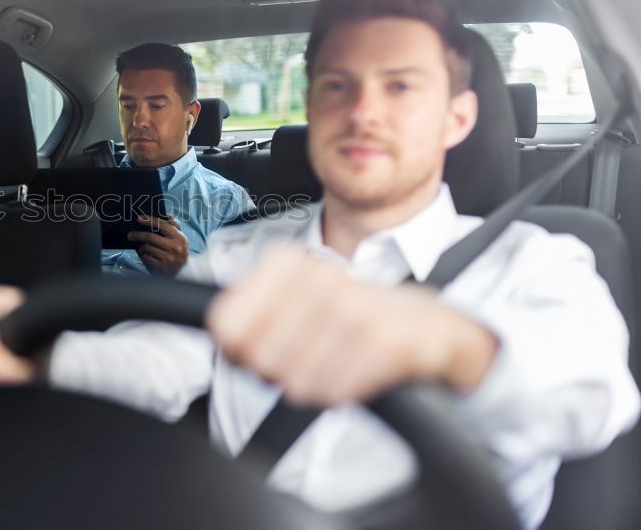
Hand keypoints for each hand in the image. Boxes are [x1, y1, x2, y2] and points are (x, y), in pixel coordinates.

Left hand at [128, 214, 188, 275]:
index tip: (139, 218)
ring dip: (142, 247)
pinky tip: (145, 255)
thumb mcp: (180, 238)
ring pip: (147, 247)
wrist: (184, 272)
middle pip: (151, 237)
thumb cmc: (179, 251)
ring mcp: (169, 258)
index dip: (150, 220)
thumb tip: (168, 215)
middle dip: (138, 235)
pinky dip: (144, 255)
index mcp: (180, 238)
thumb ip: (174, 226)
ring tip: (142, 247)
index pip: (163, 225)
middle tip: (130, 235)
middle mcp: (175, 248)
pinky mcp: (162, 267)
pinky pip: (146, 258)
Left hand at [206, 245, 497, 406]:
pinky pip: (333, 393)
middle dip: (277, 372)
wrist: (430, 323)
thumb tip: (226, 345)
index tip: (263, 347)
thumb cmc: (351, 315)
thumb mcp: (295, 300)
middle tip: (308, 356)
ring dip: (312, 385)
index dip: (239, 352)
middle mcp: (317, 276)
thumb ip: (248, 319)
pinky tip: (356, 372)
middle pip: (258, 360)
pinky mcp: (384, 340)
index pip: (226, 326)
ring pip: (294, 383)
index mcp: (286, 261)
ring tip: (335, 362)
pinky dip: (341, 393)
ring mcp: (352, 306)